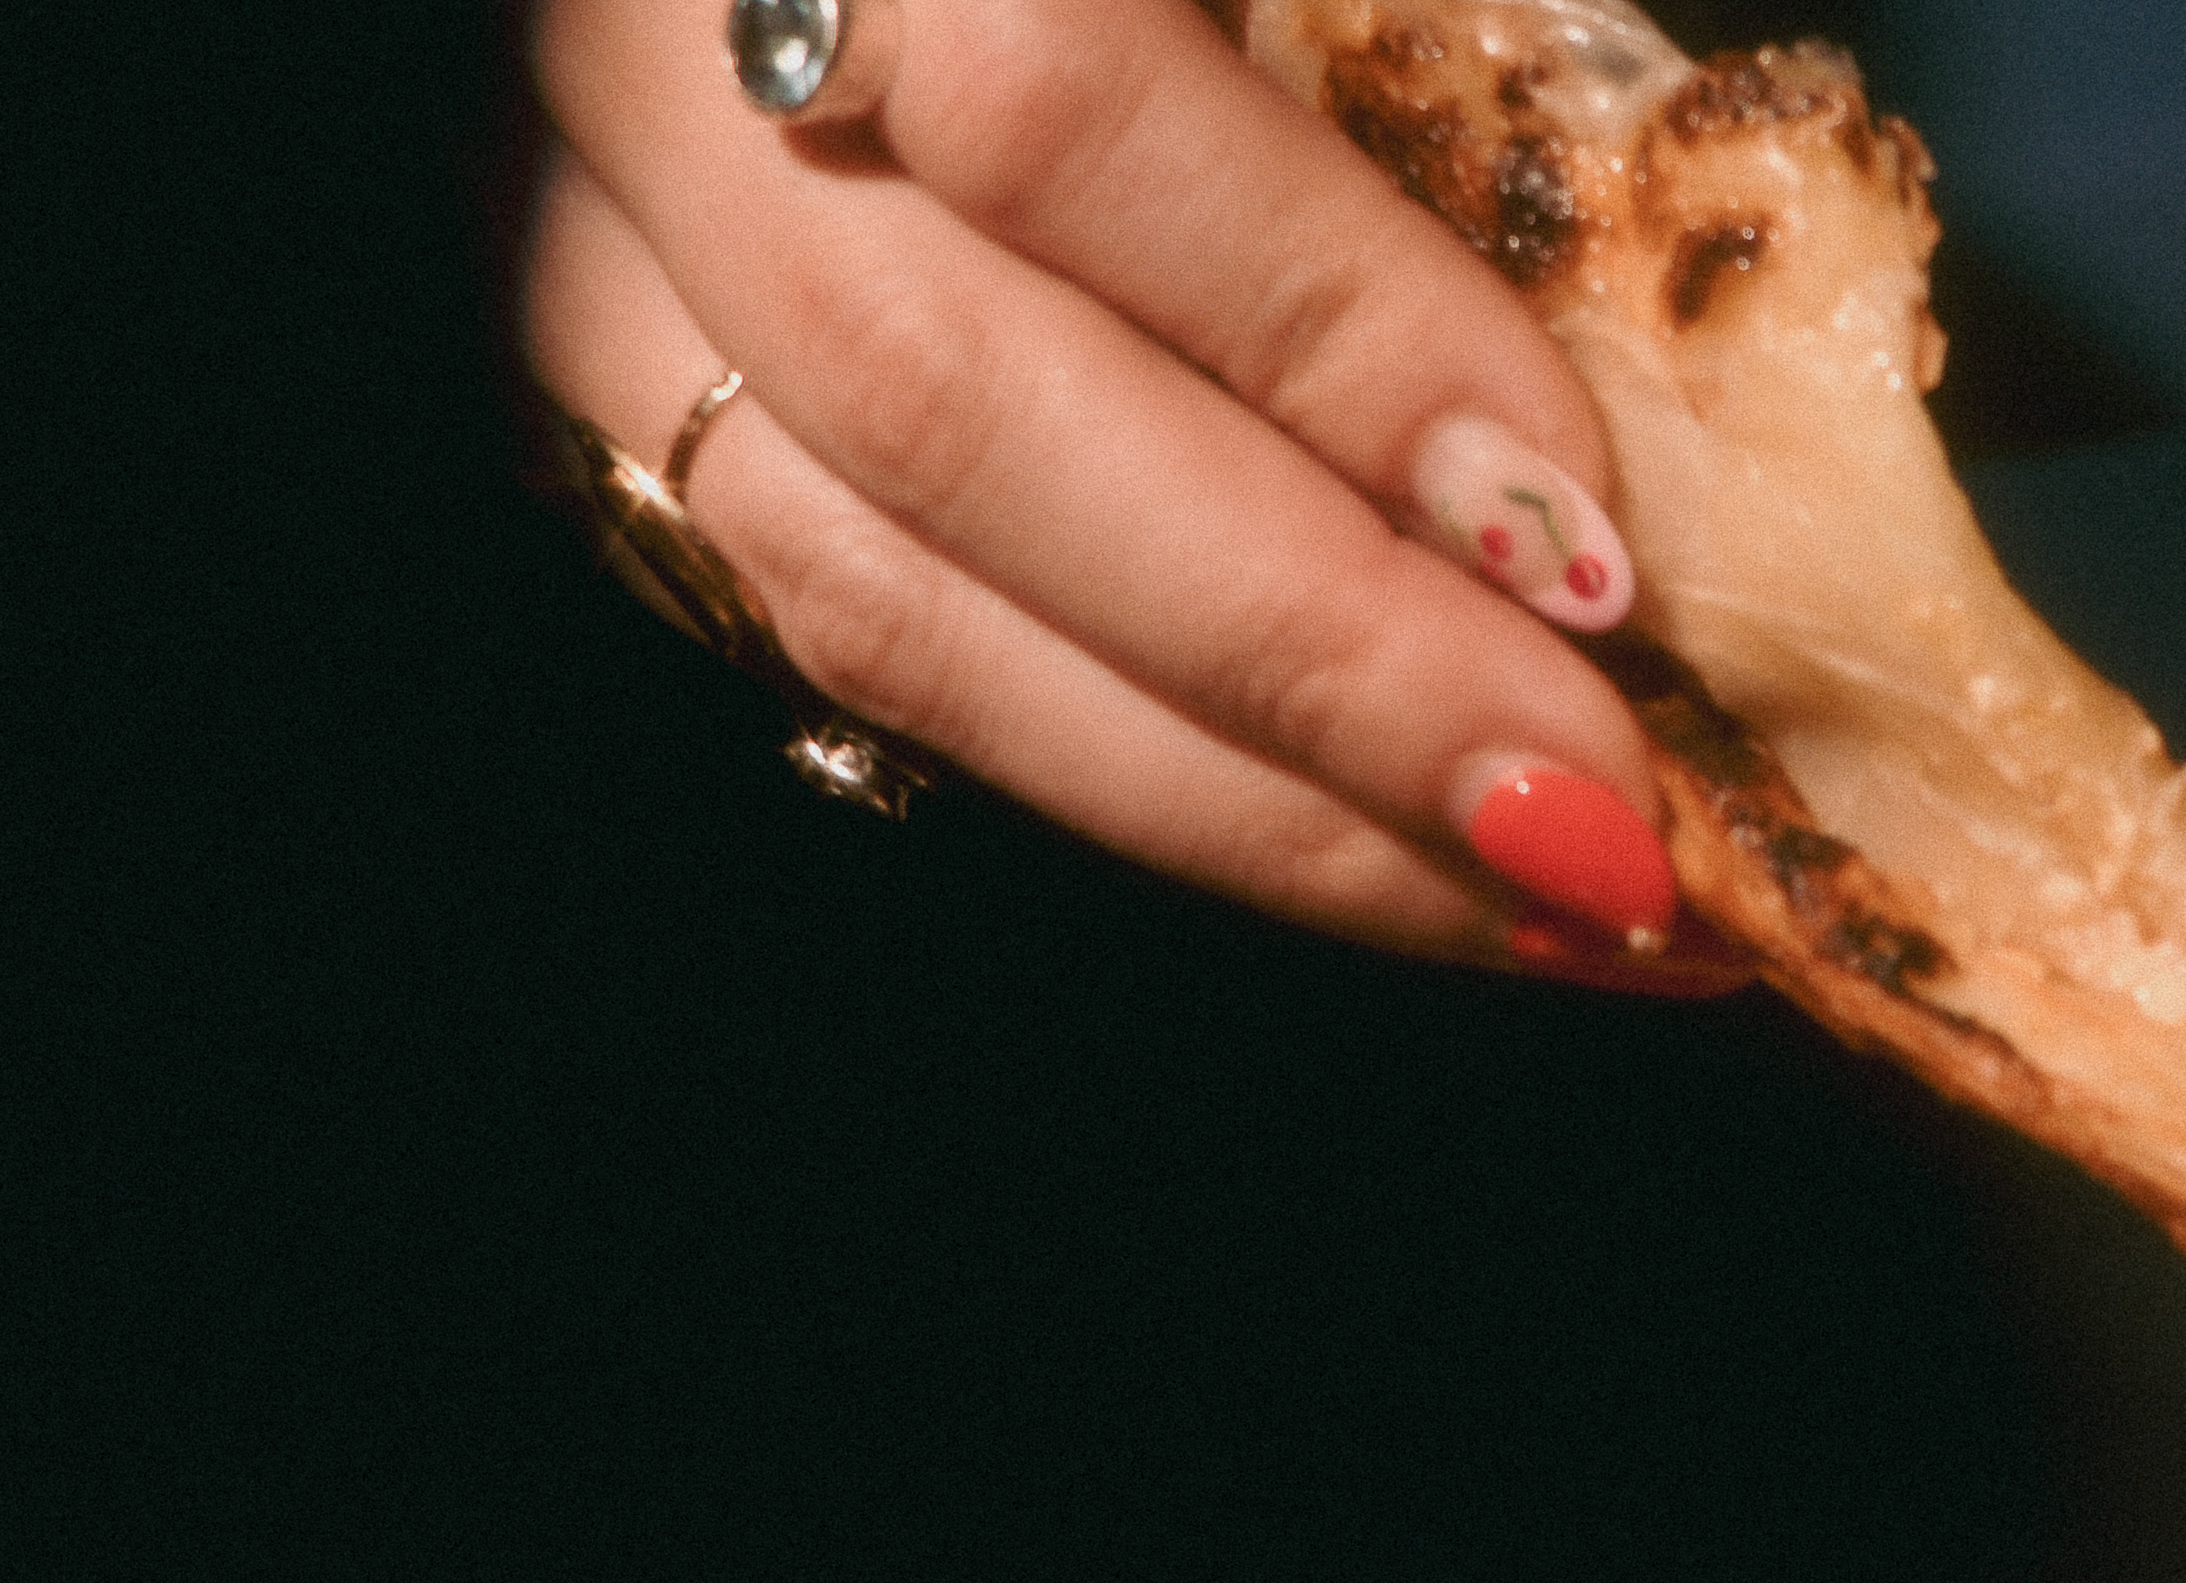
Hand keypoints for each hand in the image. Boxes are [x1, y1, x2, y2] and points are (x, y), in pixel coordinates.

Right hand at [510, 0, 1723, 968]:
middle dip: (1317, 658)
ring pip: (878, 590)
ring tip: (1527, 895)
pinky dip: (1132, 766)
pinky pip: (852, 641)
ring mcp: (581, 252)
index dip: (1338, 343)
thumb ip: (1395, 58)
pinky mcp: (589, 402)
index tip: (1580, 540)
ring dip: (1235, 791)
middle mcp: (647, 71)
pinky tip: (1349, 844)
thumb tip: (1580, 427)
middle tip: (1603, 825)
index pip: (1056, 112)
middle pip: (957, 416)